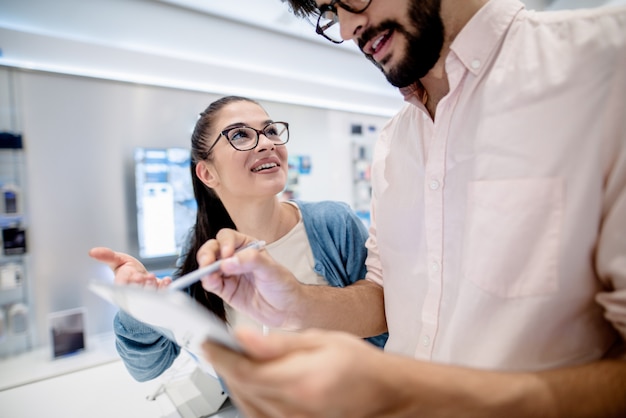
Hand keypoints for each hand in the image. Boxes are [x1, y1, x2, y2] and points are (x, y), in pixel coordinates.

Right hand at [88, 247, 171, 288]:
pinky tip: (166, 280)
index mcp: (121, 284)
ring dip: (151, 286)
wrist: (142, 279)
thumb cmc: (128, 271)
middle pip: (136, 291)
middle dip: (140, 284)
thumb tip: (92, 251)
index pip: (122, 286)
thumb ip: (107, 256)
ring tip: (153, 278)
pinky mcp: (159, 293)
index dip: (126, 284)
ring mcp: (147, 293)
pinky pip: (163, 291)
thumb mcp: (117, 261)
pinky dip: (165, 286)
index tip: (132, 277)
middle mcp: (134, 290)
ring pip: (149, 293)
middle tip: (144, 277)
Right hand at [196, 229, 302, 327]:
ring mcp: (229, 273)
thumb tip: (229, 262)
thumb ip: (252, 261)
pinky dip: (208, 281)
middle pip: (213, 249)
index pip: (228, 237)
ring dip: (204, 269)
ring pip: (208, 265)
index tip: (227, 254)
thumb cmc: (283, 286)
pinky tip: (211, 282)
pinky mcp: (225, 289)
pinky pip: (211, 282)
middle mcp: (235, 258)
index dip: (224, 243)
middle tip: (207, 262)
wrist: (286, 310)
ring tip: (209, 275)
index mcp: (247, 246)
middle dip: (207, 254)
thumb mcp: (271, 269)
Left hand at [203, 328, 396, 417]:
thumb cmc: (358, 363)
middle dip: (223, 366)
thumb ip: (278, 343)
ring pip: (245, 405)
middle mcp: (294, 410)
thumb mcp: (320, 340)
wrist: (383, 392)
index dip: (219, 356)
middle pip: (241, 389)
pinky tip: (248, 381)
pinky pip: (258, 416)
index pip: (244, 371)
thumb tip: (242, 338)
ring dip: (232, 382)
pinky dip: (246, 397)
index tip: (207, 341)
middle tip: (215, 345)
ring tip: (230, 359)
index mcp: (301, 383)